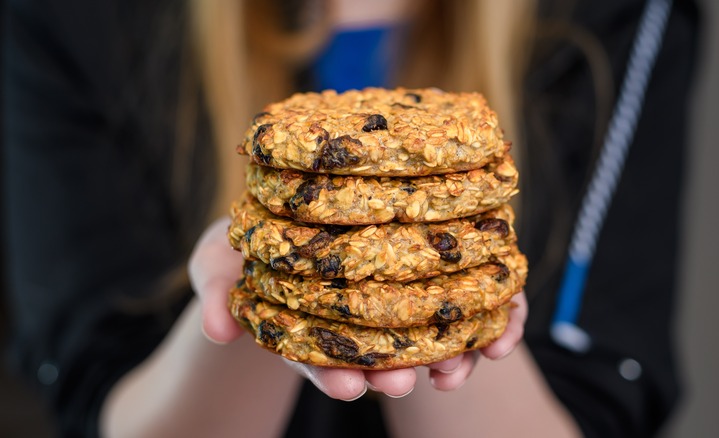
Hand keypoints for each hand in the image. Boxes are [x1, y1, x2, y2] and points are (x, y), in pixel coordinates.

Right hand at [188, 217, 526, 399]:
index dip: (332, 374)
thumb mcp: (218, 264)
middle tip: (403, 382)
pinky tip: (500, 334)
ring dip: (445, 355)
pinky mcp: (425, 274)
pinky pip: (460, 298)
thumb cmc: (246, 244)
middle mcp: (353, 319)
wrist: (287, 215)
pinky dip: (484, 318)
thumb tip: (216, 328)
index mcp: (306, 323)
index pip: (319, 357)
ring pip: (424, 336)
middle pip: (377, 353)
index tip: (348, 389)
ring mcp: (391, 300)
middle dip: (391, 371)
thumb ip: (217, 292)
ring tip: (455, 370)